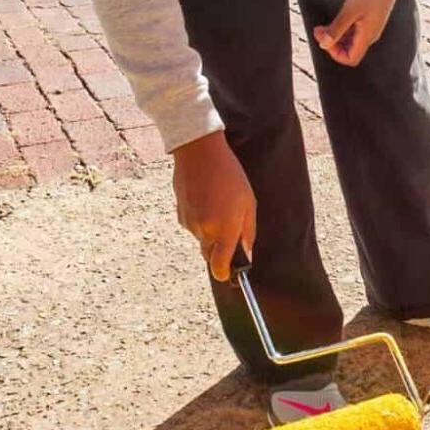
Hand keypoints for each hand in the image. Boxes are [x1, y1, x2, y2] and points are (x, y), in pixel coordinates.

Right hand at [172, 130, 255, 281]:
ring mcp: (189, 224)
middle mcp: (205, 231)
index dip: (224, 274)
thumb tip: (247, 253)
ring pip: (201, 239)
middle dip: (219, 250)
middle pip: (210, 255)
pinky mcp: (179, 215)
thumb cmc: (230, 176)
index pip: (220, 266)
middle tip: (229, 229)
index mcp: (224, 230)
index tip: (228, 275)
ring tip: (218, 206)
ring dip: (210, 232)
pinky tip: (206, 201)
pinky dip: (199, 221)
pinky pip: (192, 227)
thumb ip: (248, 231)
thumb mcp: (249, 203)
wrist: (199, 154)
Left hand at [313, 0, 405, 66]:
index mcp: (367, 36)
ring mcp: (369, 28)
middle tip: (319, 31)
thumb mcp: (350, 11)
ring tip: (323, 26)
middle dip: (332, 44)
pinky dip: (342, 29)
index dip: (335, 53)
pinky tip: (335, 21)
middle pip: (349, 51)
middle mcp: (369, 36)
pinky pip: (353, 32)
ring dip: (335, 36)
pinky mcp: (368, 21)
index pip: (351, 58)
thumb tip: (324, 45)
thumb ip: (337, 29)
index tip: (325, 39)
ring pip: (349, 41)